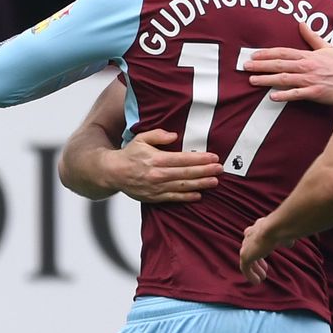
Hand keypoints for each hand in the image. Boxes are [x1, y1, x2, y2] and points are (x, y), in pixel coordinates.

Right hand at [104, 129, 221, 202]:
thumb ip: (158, 135)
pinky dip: (187, 197)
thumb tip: (174, 135)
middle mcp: (158, 174)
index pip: (183, 159)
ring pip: (183, 186)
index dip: (200, 159)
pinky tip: (199, 195)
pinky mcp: (155, 197)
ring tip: (214, 182)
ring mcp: (157, 187)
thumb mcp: (141, 138)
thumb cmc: (129, 155)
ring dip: (201, 184)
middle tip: (220, 169)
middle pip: (186, 173)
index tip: (213, 157)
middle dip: (205, 171)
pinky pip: (174, 198)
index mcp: (156, 159)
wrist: (113, 173)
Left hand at [239, 216, 283, 283]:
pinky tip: (257, 282)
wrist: (275, 228)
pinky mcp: (245, 255)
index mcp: (259, 227)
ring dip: (255, 269)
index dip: (261, 248)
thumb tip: (289, 243)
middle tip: (264, 268)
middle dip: (257, 259)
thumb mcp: (285, 234)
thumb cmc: (282, 229)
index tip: (266, 255)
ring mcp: (246, 245)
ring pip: (248, 259)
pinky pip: (245, 268)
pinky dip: (250, 275)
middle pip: (250, 249)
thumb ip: (285, 239)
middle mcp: (250, 234)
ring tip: (262, 277)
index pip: (256, 238)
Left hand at [244, 21, 332, 104]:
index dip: (267, 53)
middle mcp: (306, 66)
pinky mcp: (315, 93)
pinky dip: (285, 95)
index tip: (254, 54)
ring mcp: (310, 80)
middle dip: (261, 65)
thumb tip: (302, 23)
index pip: (283, 52)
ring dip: (267, 79)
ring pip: (285, 79)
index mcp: (308, 56)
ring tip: (252, 80)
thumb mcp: (327, 48)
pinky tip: (272, 96)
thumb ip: (312, 37)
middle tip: (245, 66)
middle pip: (280, 64)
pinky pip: (297, 94)